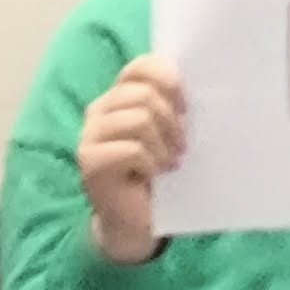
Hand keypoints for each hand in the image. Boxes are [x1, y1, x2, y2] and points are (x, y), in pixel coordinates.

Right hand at [79, 54, 185, 263]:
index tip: (186, 105)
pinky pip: (132, 149)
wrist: (136, 222)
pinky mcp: (90, 161)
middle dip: (171, 120)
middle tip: (182, 145)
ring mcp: (90, 136)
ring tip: (170, 162)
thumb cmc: (156, 174)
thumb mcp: (168, 134)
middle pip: (143, 94)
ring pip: (139, 119)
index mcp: (118, 98)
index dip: (167, 80)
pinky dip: (152, 162)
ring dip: (163, 144)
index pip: (139, 67)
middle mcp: (98, 111)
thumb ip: (172, 107)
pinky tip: (155, 174)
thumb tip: (200, 84)